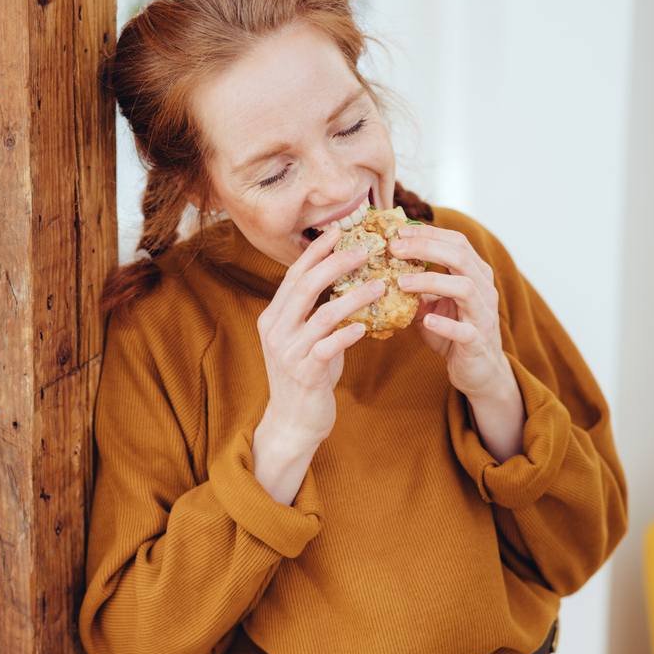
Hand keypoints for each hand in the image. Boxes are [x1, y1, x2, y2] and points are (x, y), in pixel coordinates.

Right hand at [255, 226, 381, 446]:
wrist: (293, 421)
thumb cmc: (307, 376)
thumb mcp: (305, 339)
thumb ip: (316, 313)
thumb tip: (347, 282)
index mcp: (273, 317)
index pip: (293, 275)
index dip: (316, 252)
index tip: (337, 231)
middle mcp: (275, 330)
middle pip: (305, 286)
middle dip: (335, 263)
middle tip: (365, 250)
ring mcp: (288, 352)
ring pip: (322, 314)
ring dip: (353, 296)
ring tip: (379, 285)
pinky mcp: (305, 373)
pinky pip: (328, 347)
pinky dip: (348, 334)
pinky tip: (365, 327)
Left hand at [387, 224, 507, 395]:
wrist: (478, 371)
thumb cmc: (454, 333)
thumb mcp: (432, 305)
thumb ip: (416, 287)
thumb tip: (383, 268)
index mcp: (475, 274)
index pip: (457, 242)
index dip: (429, 234)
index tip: (399, 232)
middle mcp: (484, 290)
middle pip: (460, 257)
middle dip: (426, 248)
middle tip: (395, 248)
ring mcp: (483, 315)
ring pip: (465, 287)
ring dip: (432, 281)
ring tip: (402, 282)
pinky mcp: (478, 341)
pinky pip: (464, 331)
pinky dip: (444, 324)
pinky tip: (426, 320)